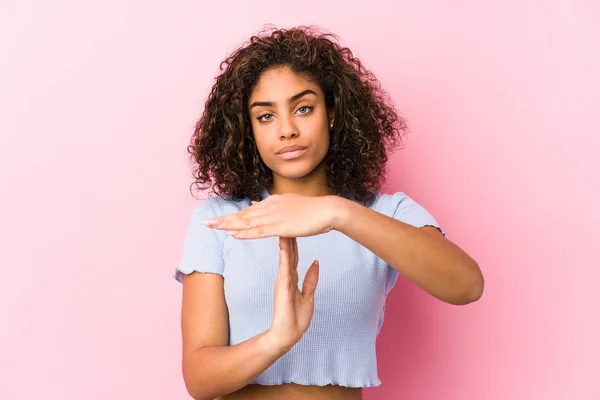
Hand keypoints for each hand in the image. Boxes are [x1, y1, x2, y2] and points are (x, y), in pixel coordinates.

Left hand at [203, 194, 340, 238]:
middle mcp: (269, 207)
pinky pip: (258, 231)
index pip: (248, 211)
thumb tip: (259, 205)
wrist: (327, 210)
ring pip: (246, 223)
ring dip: (228, 226)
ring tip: (212, 228)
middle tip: (206, 224)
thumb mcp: (290, 204)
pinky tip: (233, 235)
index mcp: (272, 203)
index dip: (232, 217)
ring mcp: (273, 217)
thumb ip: (275, 206)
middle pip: (242, 216)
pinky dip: (244, 233)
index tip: (218, 220)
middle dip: (223, 220)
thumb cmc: (312, 209)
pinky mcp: (279, 227)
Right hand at [265, 237, 318, 353]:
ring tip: (284, 226)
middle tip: (287, 220)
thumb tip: (316, 263)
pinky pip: (284, 269)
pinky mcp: (282, 288)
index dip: (294, 241)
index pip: (293, 256)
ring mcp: (282, 281)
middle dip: (288, 236)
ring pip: (284, 257)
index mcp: (291, 279)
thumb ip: (311, 280)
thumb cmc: (296, 319)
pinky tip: (283, 246)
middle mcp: (285, 277)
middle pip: (288, 252)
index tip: (295, 227)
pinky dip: (284, 257)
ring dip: (284, 242)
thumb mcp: (308, 296)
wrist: (286, 336)